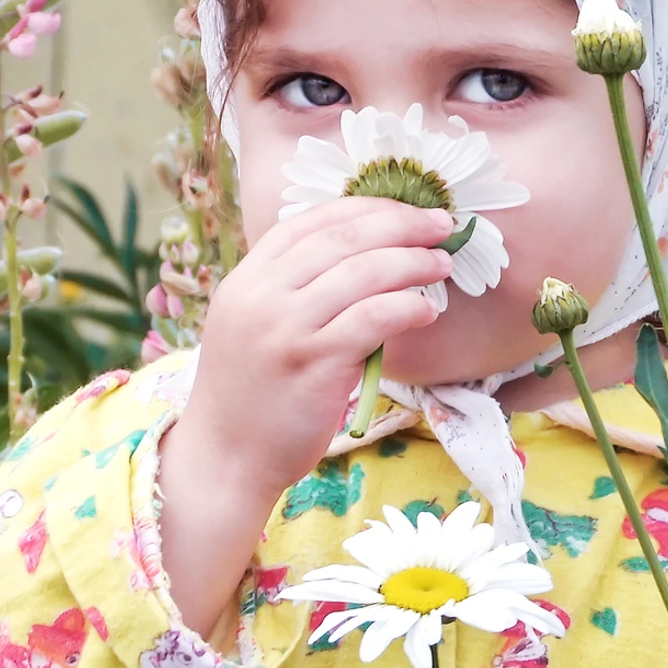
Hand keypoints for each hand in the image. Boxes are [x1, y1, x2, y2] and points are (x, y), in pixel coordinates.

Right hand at [158, 196, 456, 633]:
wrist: (225, 459)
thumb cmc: (251, 395)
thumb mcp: (252, 326)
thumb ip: (291, 289)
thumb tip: (363, 254)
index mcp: (246, 279)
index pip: (311, 221)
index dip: (365, 208)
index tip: (405, 209)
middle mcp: (261, 296)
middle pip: (343, 238)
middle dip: (401, 224)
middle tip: (442, 225)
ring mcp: (285, 329)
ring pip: (363, 273)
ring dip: (412, 262)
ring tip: (441, 265)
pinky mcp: (313, 365)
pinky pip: (372, 319)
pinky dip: (406, 307)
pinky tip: (425, 311)